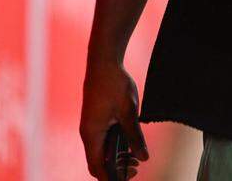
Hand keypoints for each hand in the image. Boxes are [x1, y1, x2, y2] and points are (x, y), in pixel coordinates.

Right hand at [80, 59, 148, 179]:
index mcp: (92, 134)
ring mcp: (91, 126)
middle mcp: (88, 133)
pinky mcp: (96, 120)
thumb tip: (143, 158)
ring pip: (101, 151)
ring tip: (136, 158)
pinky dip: (114, 146)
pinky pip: (102, 140)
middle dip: (115, 170)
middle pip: (98, 162)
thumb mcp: (129, 112)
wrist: (104, 62)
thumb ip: (135, 136)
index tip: (128, 178)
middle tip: (136, 168)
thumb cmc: (114, 85)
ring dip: (116, 158)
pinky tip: (130, 144)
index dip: (111, 177)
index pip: (98, 167)